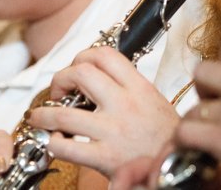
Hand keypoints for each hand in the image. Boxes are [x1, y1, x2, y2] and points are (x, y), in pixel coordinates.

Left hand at [26, 46, 179, 176]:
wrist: (181, 165)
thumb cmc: (167, 136)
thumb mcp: (155, 100)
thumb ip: (130, 86)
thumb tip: (102, 76)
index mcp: (139, 87)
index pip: (105, 55)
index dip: (83, 57)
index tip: (77, 68)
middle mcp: (125, 104)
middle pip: (80, 74)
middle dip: (60, 80)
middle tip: (59, 92)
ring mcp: (113, 131)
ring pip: (63, 114)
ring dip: (44, 115)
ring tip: (39, 117)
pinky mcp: (105, 158)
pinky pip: (66, 147)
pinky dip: (53, 144)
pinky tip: (56, 143)